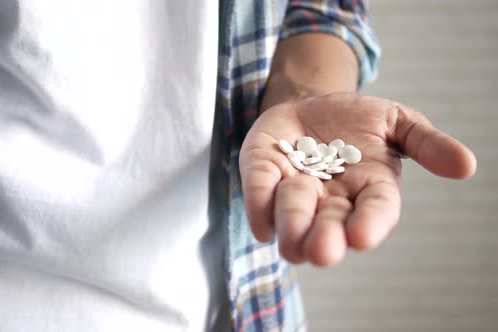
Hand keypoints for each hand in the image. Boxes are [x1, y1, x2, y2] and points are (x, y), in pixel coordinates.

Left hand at [239, 93, 475, 265]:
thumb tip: (467, 165)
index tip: (362, 236)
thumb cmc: (358, 120)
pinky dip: (259, 206)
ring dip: (292, 225)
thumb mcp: (397, 121)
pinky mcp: (264, 175)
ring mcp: (296, 190)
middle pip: (330, 224)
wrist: (312, 103)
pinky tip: (262, 227)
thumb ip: (426, 143)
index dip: (371, 224)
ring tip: (290, 242)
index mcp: (369, 188)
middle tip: (322, 251)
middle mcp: (332, 199)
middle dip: (325, 238)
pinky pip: (260, 192)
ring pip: (292, 215)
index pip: (376, 210)